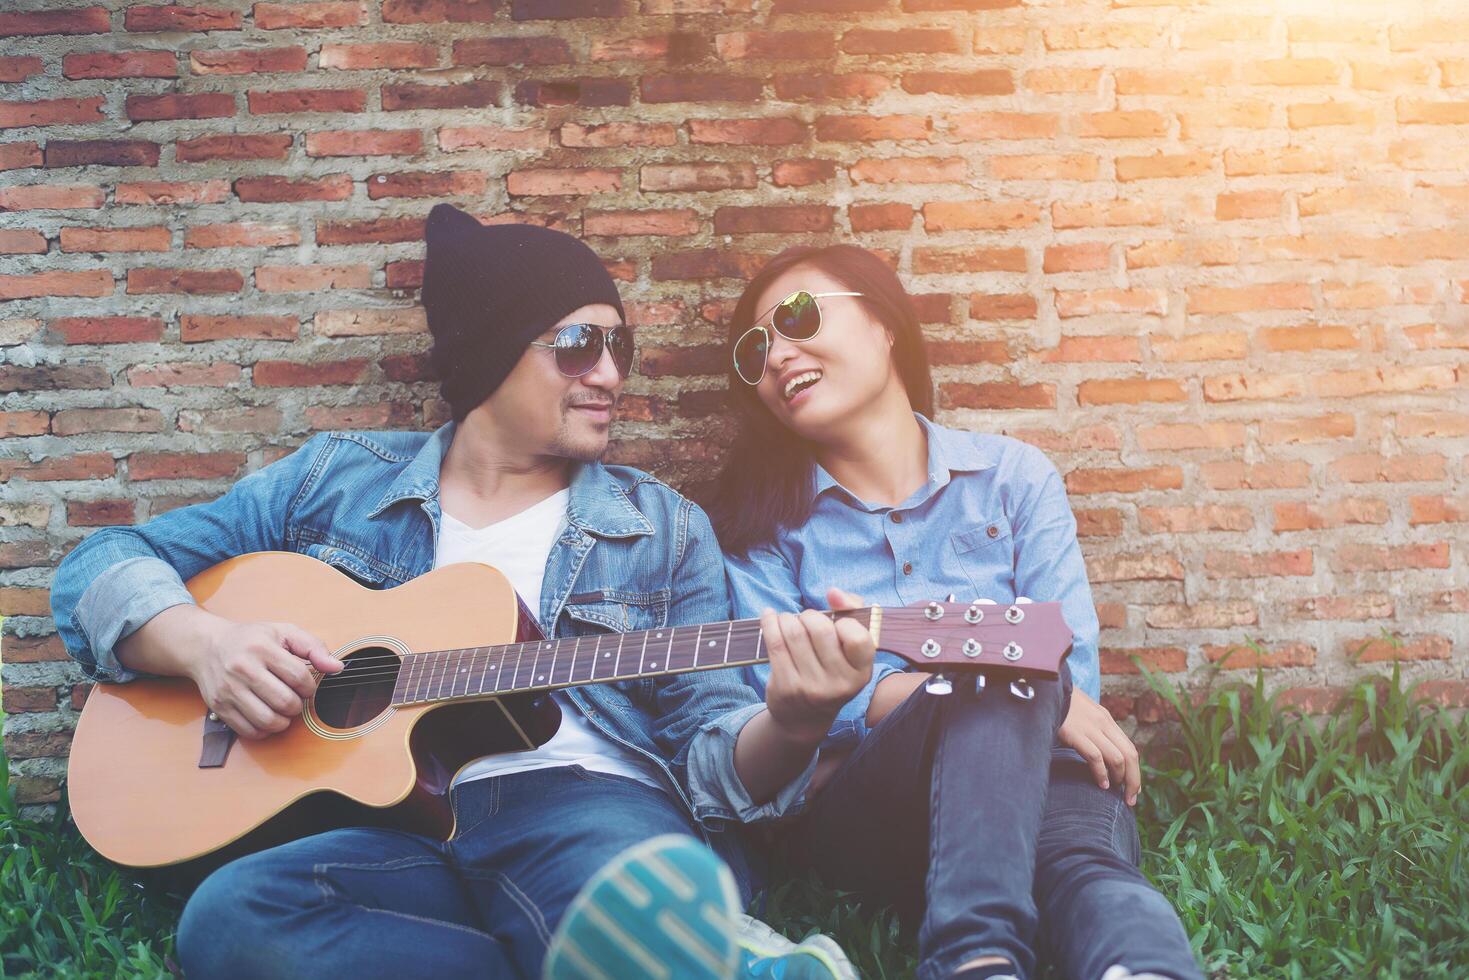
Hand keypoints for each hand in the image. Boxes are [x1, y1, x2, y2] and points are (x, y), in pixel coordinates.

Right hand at [188, 619, 342, 739]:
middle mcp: (243, 669)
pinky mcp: (220, 706)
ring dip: (283, 721)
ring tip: (283, 710)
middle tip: (294, 698)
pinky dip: (265, 730)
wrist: (207, 646)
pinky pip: (249, 731)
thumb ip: (313, 647)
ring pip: (267, 720)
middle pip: (284, 701)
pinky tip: (268, 718)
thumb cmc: (251, 639)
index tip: (305, 686)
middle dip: (297, 705)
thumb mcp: (284, 632)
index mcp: (262, 648)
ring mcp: (229, 690)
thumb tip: (336, 667)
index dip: (309, 686)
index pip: (298, 677)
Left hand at [759, 588, 875, 742]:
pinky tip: (769, 616)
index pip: (858, 637)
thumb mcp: (850, 650)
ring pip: (794, 632)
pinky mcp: (786, 686)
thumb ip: (852, 612)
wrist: (805, 718)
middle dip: (809, 616)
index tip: (835, 623)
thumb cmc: (831, 671)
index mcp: (861, 672)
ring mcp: (811, 687)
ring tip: (788, 621)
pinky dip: (770, 622)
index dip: (844, 622)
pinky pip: (775, 643)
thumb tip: (833, 592)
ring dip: (788, 618)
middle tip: (805, 620)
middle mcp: (839, 683)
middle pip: (820, 629)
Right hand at [1058, 687, 1140, 805]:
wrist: (1042, 687)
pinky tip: (1100, 784)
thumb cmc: (1056, 704)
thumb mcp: (1079, 713)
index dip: (1135, 771)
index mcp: (1105, 719)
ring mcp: (1090, 727)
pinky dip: (1101, 773)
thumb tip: (1097, 752)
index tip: (1132, 788)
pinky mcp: (1075, 733)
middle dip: (1133, 780)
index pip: (1129, 748)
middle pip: (1130, 755)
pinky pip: (1095, 757)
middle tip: (1130, 799)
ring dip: (1120, 779)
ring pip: (1117, 758)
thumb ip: (1090, 728)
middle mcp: (1103, 722)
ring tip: (1114, 792)